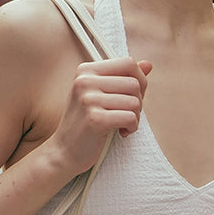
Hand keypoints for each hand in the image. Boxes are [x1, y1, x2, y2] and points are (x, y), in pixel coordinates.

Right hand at [49, 57, 152, 176]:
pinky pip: (130, 117)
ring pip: (135, 101)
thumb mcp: (101, 94)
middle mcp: (85, 81)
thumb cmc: (85, 122)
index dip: (139, 80)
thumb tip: (148, 64)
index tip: (132, 97)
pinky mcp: (94, 119)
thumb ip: (123, 78)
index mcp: (86, 70)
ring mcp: (88, 99)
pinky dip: (132, 128)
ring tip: (123, 125)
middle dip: (138, 102)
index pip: (128, 63)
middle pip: (134, 83)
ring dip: (136, 117)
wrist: (65, 151)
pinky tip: (122, 133)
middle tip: (127, 115)